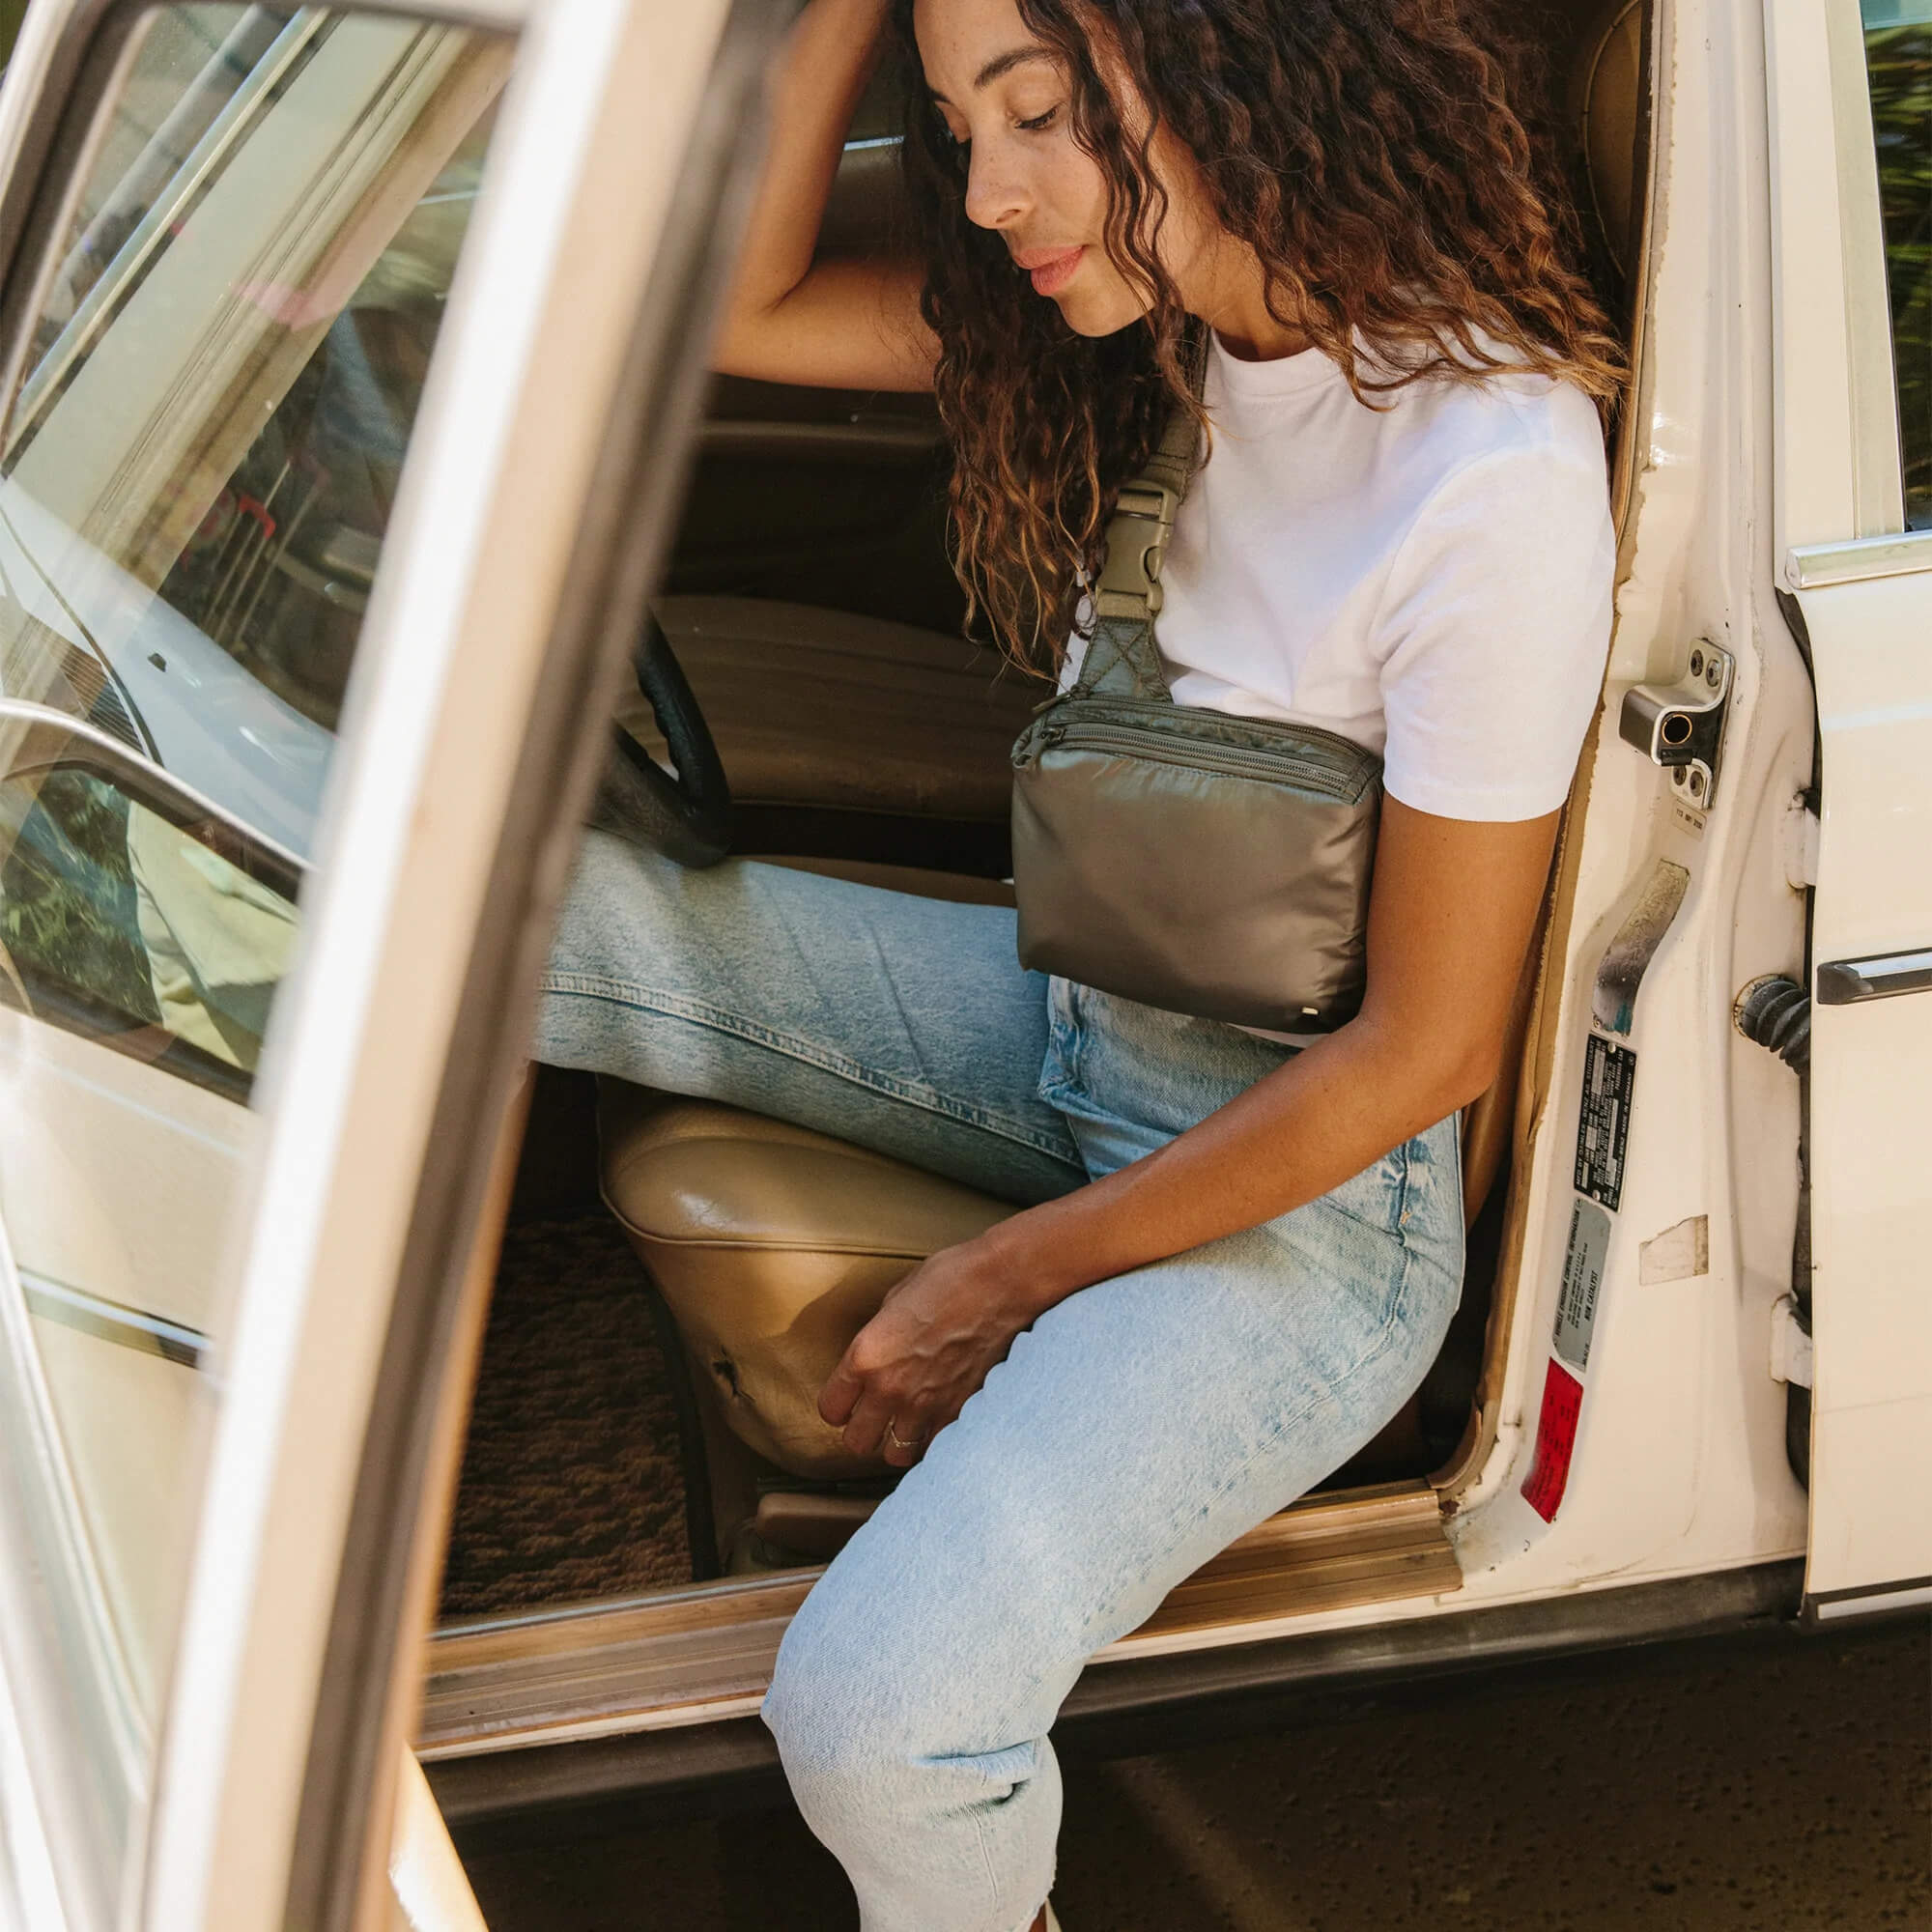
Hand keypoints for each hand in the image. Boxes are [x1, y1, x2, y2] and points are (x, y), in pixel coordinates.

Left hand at [819, 1235, 1037, 1467]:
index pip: (830, 1409)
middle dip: (864, 1430)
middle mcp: (890, 1388)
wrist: (1003, 1284)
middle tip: (876, 1416)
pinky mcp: (960, 1412)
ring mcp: (927, 1405)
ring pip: (896, 1455)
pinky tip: (937, 1422)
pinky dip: (933, 1441)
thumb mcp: (896, 1298)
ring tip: (908, 1423)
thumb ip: (878, 1337)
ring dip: (899, 1440)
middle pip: (857, 1442)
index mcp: (866, 1356)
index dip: (838, 1406)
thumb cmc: (952, 1279)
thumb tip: (877, 1354)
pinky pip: (935, 1449)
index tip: (848, 1402)